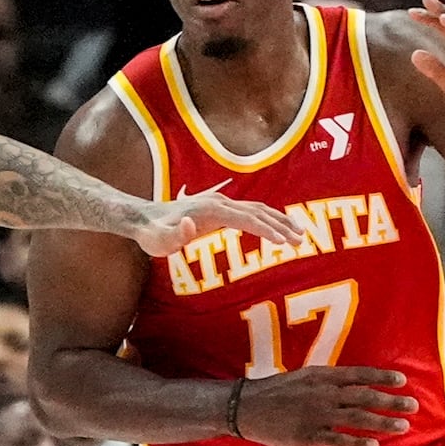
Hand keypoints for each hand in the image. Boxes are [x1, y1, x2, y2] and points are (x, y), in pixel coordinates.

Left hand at [133, 187, 304, 257]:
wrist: (143, 219)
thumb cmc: (151, 234)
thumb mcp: (158, 240)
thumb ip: (174, 236)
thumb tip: (189, 225)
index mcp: (210, 210)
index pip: (246, 219)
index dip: (265, 230)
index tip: (283, 243)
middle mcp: (218, 202)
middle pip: (257, 211)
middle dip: (280, 225)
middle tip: (301, 241)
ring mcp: (219, 202)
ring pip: (257, 208)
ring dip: (279, 220)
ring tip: (299, 235)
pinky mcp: (219, 208)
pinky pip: (249, 211)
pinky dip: (267, 218)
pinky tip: (277, 229)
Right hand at [234, 365, 416, 445]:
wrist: (245, 407)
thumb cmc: (273, 391)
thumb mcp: (301, 377)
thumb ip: (326, 382)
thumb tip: (353, 385)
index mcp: (320, 376)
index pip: (358, 375)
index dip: (381, 377)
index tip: (401, 379)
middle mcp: (323, 394)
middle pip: (364, 397)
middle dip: (391, 401)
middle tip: (412, 405)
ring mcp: (317, 415)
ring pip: (357, 419)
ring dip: (383, 422)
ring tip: (402, 426)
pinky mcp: (309, 435)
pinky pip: (339, 439)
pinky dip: (358, 442)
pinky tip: (374, 445)